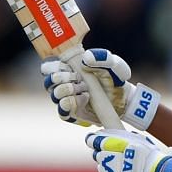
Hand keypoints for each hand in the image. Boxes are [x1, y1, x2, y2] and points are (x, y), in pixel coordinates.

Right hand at [42, 47, 158, 129]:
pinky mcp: (73, 114)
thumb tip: (85, 59)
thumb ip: (102, 57)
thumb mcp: (113, 64)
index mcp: (68, 69)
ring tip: (85, 89)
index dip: (53, 67)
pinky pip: (62, 113)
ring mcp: (67, 100)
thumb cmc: (115, 78)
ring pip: (54, 96)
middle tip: (77, 78)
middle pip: (48, 82)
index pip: (47, 68)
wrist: (124, 98)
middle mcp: (64, 85)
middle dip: (61, 78)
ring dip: (68, 91)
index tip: (67, 67)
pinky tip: (84, 99)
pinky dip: (71, 105)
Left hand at [87, 129, 171, 171]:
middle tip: (101, 153)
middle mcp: (124, 157)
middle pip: (100, 156)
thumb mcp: (138, 139)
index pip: (102, 142)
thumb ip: (122, 136)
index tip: (90, 139)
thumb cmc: (149, 152)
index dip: (92, 140)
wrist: (161, 169)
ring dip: (103, 166)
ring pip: (102, 169)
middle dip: (99, 154)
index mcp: (127, 145)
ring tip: (109, 165)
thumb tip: (102, 134)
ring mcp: (123, 171)